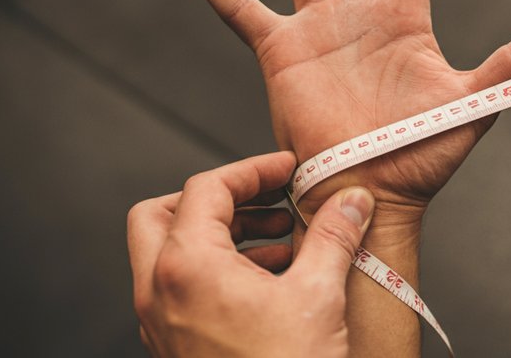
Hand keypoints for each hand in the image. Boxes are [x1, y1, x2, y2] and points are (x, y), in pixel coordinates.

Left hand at [127, 152, 375, 357]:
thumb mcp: (318, 294)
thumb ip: (333, 235)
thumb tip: (350, 200)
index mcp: (186, 267)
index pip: (206, 189)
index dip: (252, 171)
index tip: (285, 170)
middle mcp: (160, 292)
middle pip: (161, 213)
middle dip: (215, 200)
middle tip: (263, 200)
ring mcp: (162, 323)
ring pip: (169, 253)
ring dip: (221, 235)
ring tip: (281, 240)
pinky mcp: (176, 347)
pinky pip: (184, 289)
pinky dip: (218, 270)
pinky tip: (273, 280)